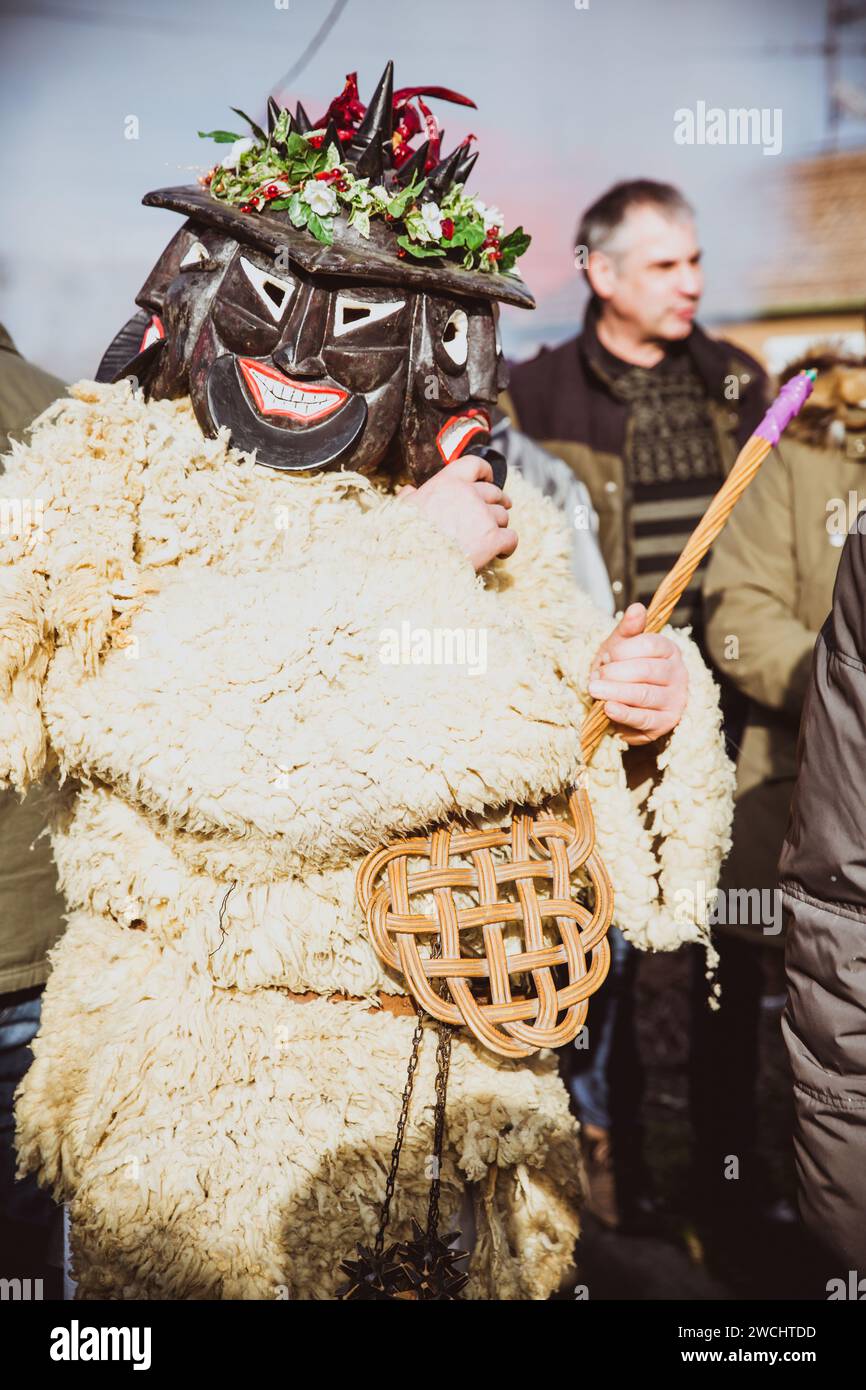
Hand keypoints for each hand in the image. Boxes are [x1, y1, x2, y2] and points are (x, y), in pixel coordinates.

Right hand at [399, 454, 517, 572]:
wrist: (413, 564)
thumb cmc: (405, 537)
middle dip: (497, 503)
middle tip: (494, 514)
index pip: (474, 464)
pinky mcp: (493, 538)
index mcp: (447, 482)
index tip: (488, 479)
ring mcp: (483, 515)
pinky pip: (511, 538)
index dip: (486, 471)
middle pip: (494, 493)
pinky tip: (500, 552)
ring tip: (486, 540)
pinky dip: (508, 546)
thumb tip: (409, 491)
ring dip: (498, 527)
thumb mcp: (402, 509)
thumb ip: (410, 497)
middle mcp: (468, 494)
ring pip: (503, 516)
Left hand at [587, 602, 688, 744]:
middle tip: (595, 677)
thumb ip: (628, 628)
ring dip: (615, 691)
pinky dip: (624, 713)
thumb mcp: (621, 646)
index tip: (605, 657)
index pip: (650, 645)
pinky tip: (608, 708)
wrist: (625, 703)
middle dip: (615, 673)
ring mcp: (674, 699)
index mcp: (669, 650)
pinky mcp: (665, 723)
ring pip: (644, 694)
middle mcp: (678, 673)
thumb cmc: (623, 670)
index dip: (623, 651)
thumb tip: (637, 607)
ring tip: (595, 690)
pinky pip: (644, 718)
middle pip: (646, 670)